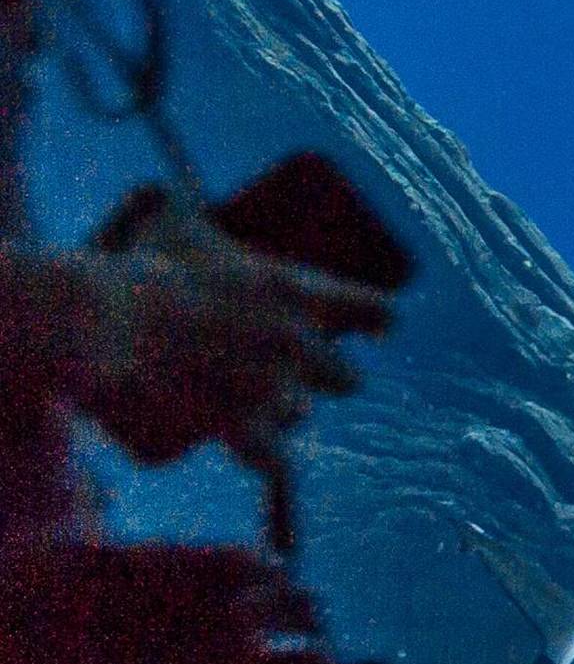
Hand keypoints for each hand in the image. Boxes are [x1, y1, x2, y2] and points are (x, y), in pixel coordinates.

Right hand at [60, 203, 392, 469]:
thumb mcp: (179, 230)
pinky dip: (270, 461)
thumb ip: (198, 227)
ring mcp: (271, 390)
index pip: (372, 308)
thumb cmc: (131, 267)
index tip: (383, 330)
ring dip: (284, 411)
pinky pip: (274, 460)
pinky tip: (273, 464)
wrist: (101, 320)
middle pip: (344, 377)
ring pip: (300, 414)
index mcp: (294, 289)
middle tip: (300, 374)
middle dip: (328, 377)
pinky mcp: (238, 428)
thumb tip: (178, 199)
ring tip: (259, 406)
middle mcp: (296, 342)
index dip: (378, 320)